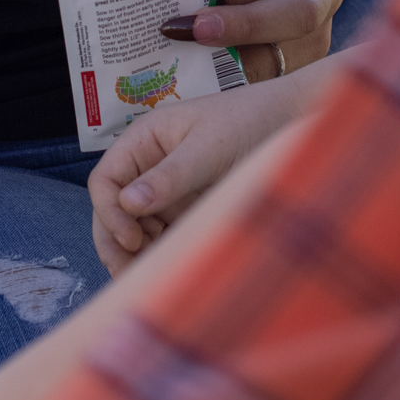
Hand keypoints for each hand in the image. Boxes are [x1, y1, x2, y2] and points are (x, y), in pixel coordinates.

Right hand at [89, 68, 326, 266]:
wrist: (293, 122)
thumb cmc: (249, 121)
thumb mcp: (208, 149)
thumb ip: (169, 176)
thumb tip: (126, 203)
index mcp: (143, 141)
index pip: (106, 181)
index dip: (109, 212)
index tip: (132, 239)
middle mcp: (149, 166)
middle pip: (114, 209)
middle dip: (116, 241)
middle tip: (128, 276)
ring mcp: (168, 189)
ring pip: (137, 227)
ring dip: (138, 253)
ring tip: (150, 278)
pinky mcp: (189, 207)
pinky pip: (165, 234)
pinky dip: (162, 252)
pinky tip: (169, 270)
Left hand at [159, 0, 344, 81]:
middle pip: (294, 16)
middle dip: (242, 28)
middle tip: (192, 31)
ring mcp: (321, 30)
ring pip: (289, 57)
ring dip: (236, 68)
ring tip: (189, 70)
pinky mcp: (310, 59)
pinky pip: (277, 78)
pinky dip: (239, 86)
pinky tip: (203, 88)